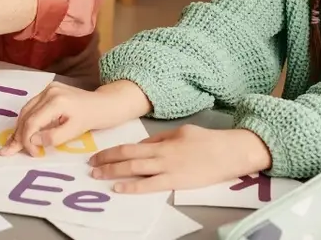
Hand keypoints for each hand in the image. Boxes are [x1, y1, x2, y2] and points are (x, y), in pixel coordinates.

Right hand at [0, 80, 151, 156]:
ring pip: (26, 111)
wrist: (104, 103)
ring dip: (19, 128)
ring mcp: (48, 89)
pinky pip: (32, 107)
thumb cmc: (92, 118)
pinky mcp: (49, 91)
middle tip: (7, 152)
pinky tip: (21, 133)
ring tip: (11, 145)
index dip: (27, 140)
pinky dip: (26, 121)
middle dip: (17, 135)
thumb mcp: (74, 131)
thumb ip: (52, 137)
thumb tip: (31, 140)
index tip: (32, 154)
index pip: (33, 121)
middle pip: (26, 115)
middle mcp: (49, 91)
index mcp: (56, 100)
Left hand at [89, 125, 272, 193]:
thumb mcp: (181, 132)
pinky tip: (119, 188)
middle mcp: (161, 154)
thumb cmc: (207, 141)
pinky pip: (150, 185)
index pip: (130, 146)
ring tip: (97, 176)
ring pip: (134, 170)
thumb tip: (142, 147)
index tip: (97, 155)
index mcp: (162, 142)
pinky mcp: (176, 181)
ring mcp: (168, 168)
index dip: (112, 151)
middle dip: (106, 162)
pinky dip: (132, 186)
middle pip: (127, 157)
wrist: (230, 151)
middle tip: (90, 166)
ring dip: (113, 172)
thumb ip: (160, 140)